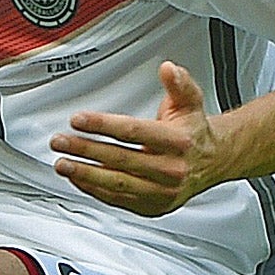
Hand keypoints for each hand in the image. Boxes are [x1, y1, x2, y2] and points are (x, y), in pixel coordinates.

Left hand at [51, 63, 225, 215]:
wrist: (214, 162)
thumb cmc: (193, 132)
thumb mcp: (190, 102)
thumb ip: (179, 84)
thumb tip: (169, 69)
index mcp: (177, 141)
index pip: (133, 132)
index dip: (102, 125)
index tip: (78, 120)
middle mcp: (171, 169)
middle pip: (120, 159)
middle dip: (85, 150)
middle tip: (60, 142)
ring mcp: (162, 191)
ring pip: (117, 183)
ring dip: (85, 174)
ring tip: (62, 163)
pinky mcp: (153, 206)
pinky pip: (119, 199)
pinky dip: (94, 189)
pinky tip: (78, 178)